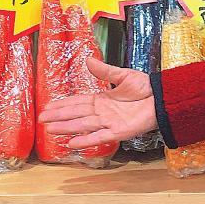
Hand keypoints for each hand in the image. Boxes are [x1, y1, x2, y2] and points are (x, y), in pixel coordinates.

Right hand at [37, 58, 157, 150]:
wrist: (162, 98)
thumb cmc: (145, 87)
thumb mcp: (123, 75)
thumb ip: (104, 71)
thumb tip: (87, 60)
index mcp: (102, 99)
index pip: (77, 102)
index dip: (62, 105)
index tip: (48, 107)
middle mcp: (102, 112)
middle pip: (76, 114)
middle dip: (59, 117)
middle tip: (42, 120)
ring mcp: (109, 123)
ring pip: (83, 125)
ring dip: (67, 128)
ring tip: (51, 130)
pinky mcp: (118, 132)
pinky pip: (99, 136)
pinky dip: (86, 140)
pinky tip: (72, 143)